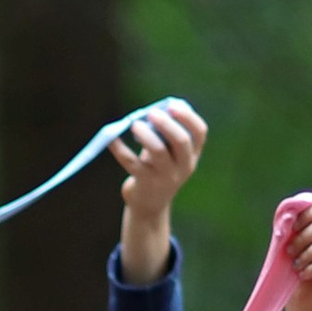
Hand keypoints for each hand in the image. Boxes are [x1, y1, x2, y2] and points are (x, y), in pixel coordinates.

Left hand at [108, 102, 205, 222]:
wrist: (150, 205)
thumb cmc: (159, 168)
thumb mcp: (169, 152)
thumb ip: (168, 132)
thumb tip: (159, 108)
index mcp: (192, 155)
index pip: (200, 132)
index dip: (188, 116)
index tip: (172, 105)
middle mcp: (183, 166)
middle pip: (181, 140)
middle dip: (166, 123)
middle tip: (151, 112)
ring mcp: (165, 177)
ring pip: (158, 151)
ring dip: (145, 134)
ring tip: (134, 124)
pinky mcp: (144, 183)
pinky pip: (131, 162)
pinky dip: (119, 148)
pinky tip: (111, 139)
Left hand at [284, 195, 311, 310]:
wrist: (302, 306)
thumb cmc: (295, 274)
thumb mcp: (290, 246)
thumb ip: (291, 226)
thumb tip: (288, 207)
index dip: (304, 216)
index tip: (290, 230)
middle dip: (301, 238)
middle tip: (289, 253)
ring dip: (305, 254)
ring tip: (295, 266)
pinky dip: (310, 269)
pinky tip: (303, 276)